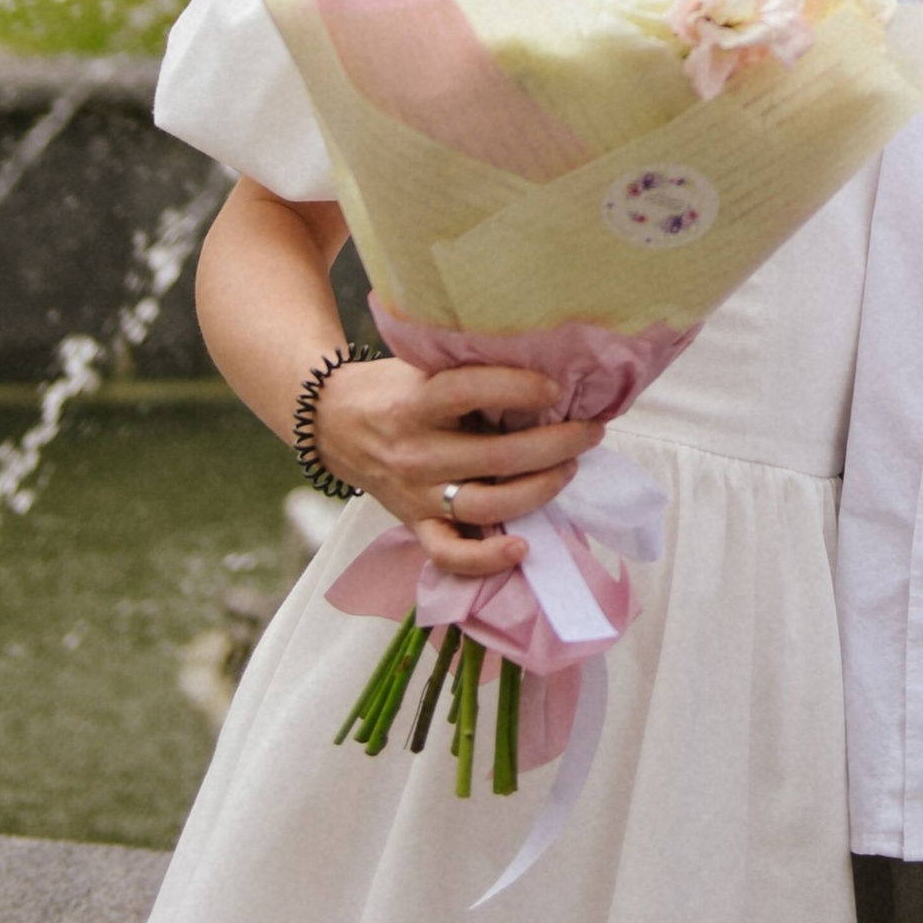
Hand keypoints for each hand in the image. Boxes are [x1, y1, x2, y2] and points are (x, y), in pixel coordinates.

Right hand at [311, 360, 604, 576]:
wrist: (331, 424)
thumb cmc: (392, 387)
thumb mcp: (422, 366)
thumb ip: (468, 370)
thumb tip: (541, 363)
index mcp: (416, 403)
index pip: (469, 391)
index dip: (516, 388)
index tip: (556, 387)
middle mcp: (415, 452)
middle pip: (494, 456)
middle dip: (554, 445)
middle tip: (591, 431)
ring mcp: (415, 495)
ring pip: (484, 504)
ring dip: (538, 490)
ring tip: (571, 469)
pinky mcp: (413, 525)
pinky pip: (449, 554)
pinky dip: (486, 559)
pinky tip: (522, 546)